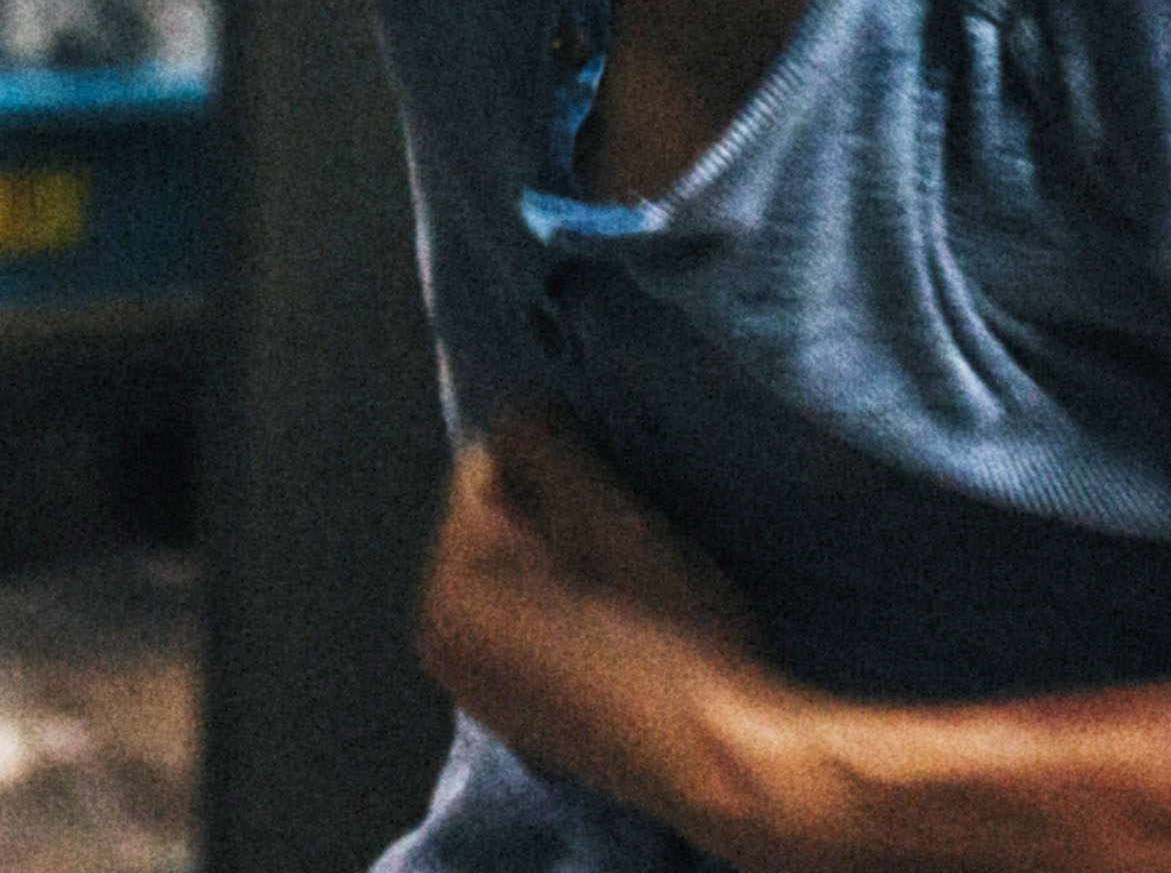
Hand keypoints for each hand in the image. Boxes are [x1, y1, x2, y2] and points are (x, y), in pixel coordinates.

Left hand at [418, 402, 776, 816]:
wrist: (728, 759)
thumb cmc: (670, 629)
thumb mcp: (604, 511)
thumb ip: (543, 442)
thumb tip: (516, 411)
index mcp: (445, 590)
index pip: (487, 467)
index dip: (559, 461)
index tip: (615, 493)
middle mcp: (442, 644)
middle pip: (500, 521)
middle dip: (556, 512)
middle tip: (627, 542)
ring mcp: (481, 688)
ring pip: (522, 572)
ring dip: (569, 560)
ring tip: (635, 588)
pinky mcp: (524, 717)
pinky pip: (538, 624)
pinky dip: (576, 611)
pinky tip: (629, 629)